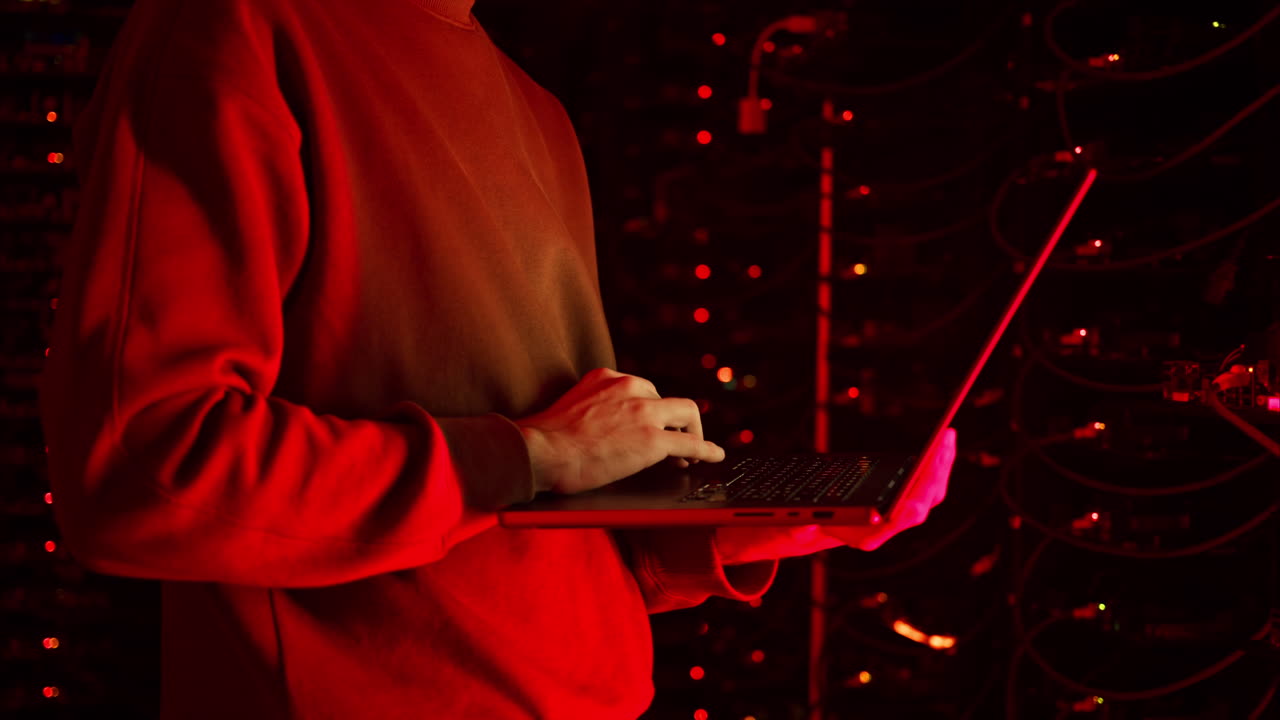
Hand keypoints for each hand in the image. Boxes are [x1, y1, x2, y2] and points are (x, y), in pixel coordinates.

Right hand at [516, 368, 725, 494]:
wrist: (539, 452)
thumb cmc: (544, 441)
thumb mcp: (570, 408)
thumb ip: (591, 409)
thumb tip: (597, 430)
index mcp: (607, 378)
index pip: (642, 390)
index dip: (651, 412)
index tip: (652, 426)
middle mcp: (630, 387)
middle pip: (666, 401)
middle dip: (672, 422)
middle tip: (673, 443)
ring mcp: (644, 412)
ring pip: (687, 414)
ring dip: (692, 433)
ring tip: (691, 454)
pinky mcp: (653, 439)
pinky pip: (692, 443)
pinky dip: (707, 450)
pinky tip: (713, 456)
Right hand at [715, 428, 956, 563]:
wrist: (811, 526)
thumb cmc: (798, 525)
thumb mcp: (789, 526)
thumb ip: (795, 526)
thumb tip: (802, 523)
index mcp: (862, 536)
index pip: (888, 527)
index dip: (903, 515)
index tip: (915, 503)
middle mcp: (884, 528)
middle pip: (917, 507)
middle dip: (931, 478)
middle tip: (941, 446)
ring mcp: (897, 515)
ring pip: (929, 495)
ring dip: (940, 467)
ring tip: (947, 437)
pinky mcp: (902, 500)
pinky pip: (927, 484)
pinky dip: (937, 464)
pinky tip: (943, 442)